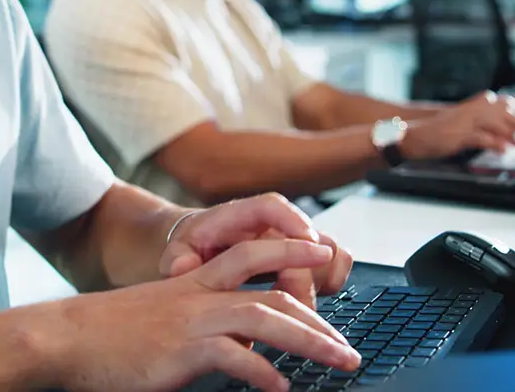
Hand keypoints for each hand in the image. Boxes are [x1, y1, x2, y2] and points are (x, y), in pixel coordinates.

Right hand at [47, 238, 361, 391]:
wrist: (64, 337)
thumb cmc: (105, 333)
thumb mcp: (157, 317)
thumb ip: (194, 323)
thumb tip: (230, 346)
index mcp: (192, 282)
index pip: (251, 254)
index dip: (289, 249)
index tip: (321, 251)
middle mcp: (198, 294)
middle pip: (271, 289)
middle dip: (318, 311)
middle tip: (348, 341)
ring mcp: (191, 320)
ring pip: (265, 317)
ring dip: (310, 339)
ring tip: (340, 361)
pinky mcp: (182, 349)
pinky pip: (236, 356)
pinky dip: (264, 372)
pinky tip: (281, 387)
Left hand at [160, 194, 352, 308]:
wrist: (199, 247)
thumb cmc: (192, 249)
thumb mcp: (177, 253)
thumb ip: (177, 260)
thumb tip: (181, 268)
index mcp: (239, 216)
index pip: (272, 206)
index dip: (294, 221)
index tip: (308, 242)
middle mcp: (272, 225)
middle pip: (308, 237)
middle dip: (306, 274)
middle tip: (296, 306)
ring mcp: (291, 240)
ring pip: (330, 249)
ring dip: (322, 279)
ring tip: (301, 308)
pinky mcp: (304, 258)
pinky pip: (337, 262)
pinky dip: (333, 280)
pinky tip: (312, 301)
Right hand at [402, 90, 514, 158]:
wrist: (414, 136)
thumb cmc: (441, 132)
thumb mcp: (467, 123)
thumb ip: (489, 123)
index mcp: (478, 104)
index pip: (511, 99)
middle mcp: (474, 108)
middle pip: (507, 109)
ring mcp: (466, 121)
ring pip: (497, 121)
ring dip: (512, 131)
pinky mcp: (460, 134)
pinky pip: (482, 137)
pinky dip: (496, 143)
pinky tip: (504, 149)